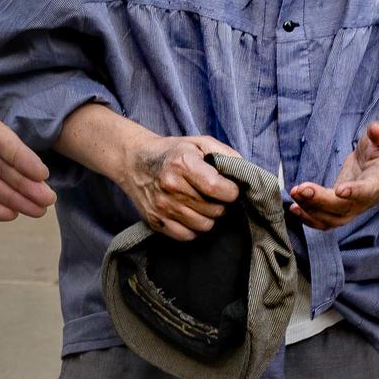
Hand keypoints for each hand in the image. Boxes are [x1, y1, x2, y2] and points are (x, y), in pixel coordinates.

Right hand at [50, 102, 238, 239]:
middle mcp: (170, 187)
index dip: (232, 192)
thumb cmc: (172, 152)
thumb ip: (225, 154)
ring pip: (204, 225)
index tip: (230, 188)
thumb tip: (244, 172)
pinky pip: (187, 236)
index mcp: (182, 164)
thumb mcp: (199, 143)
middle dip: (221, 204)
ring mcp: (162, 207)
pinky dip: (194, 228)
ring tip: (202, 204)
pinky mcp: (155, 222)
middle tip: (215, 195)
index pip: (218, 189)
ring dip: (209, 216)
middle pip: (214, 210)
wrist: (134, 162)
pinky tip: (191, 213)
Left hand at [290, 116, 378, 230]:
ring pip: (332, 219)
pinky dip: (309, 217)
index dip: (355, 192)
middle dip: (320, 201)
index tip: (339, 190)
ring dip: (311, 209)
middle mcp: (368, 199)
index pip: (369, 190)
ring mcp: (354, 207)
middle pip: (344, 208)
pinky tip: (294, 207)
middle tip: (301, 189)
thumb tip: (375, 130)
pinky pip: (325, 221)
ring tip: (295, 193)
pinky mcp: (340, 208)